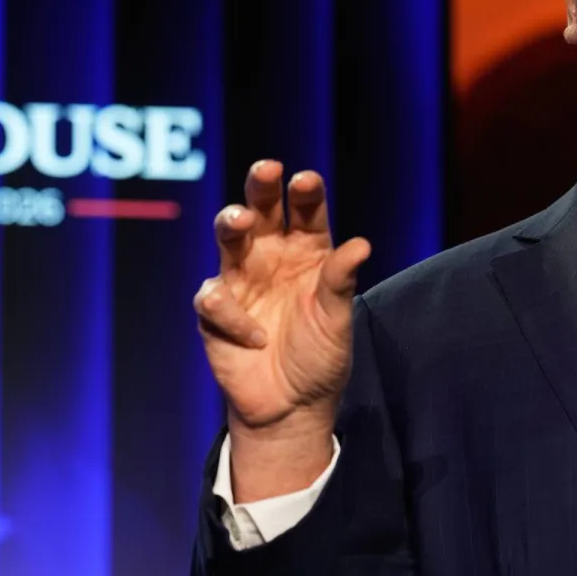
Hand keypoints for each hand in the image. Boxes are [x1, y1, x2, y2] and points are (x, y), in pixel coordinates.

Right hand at [195, 160, 370, 434]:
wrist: (291, 405)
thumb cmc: (320, 357)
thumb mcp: (337, 320)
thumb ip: (341, 282)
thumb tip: (362, 244)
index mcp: (309, 252)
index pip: (307, 213)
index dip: (305, 193)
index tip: (305, 180)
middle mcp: (273, 257)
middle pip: (262, 210)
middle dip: (260, 187)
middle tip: (266, 170)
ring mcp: (242, 280)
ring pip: (229, 238)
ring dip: (231, 224)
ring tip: (240, 220)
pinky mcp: (216, 310)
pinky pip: (214, 296)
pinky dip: (230, 312)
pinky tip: (254, 335)